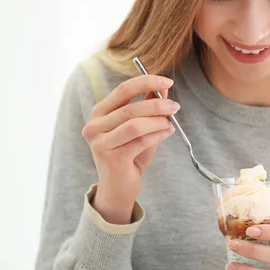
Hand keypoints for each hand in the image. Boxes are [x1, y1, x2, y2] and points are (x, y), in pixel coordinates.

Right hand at [81, 75, 178, 222]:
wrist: (118, 188)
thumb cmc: (130, 156)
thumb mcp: (140, 128)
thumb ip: (148, 108)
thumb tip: (164, 88)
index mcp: (100, 113)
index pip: (123, 90)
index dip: (146, 82)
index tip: (167, 81)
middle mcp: (94, 126)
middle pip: (130, 107)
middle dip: (157, 104)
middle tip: (175, 107)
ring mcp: (100, 143)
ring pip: (135, 124)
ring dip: (158, 121)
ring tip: (171, 123)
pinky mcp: (111, 159)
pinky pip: (140, 141)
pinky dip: (157, 135)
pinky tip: (167, 133)